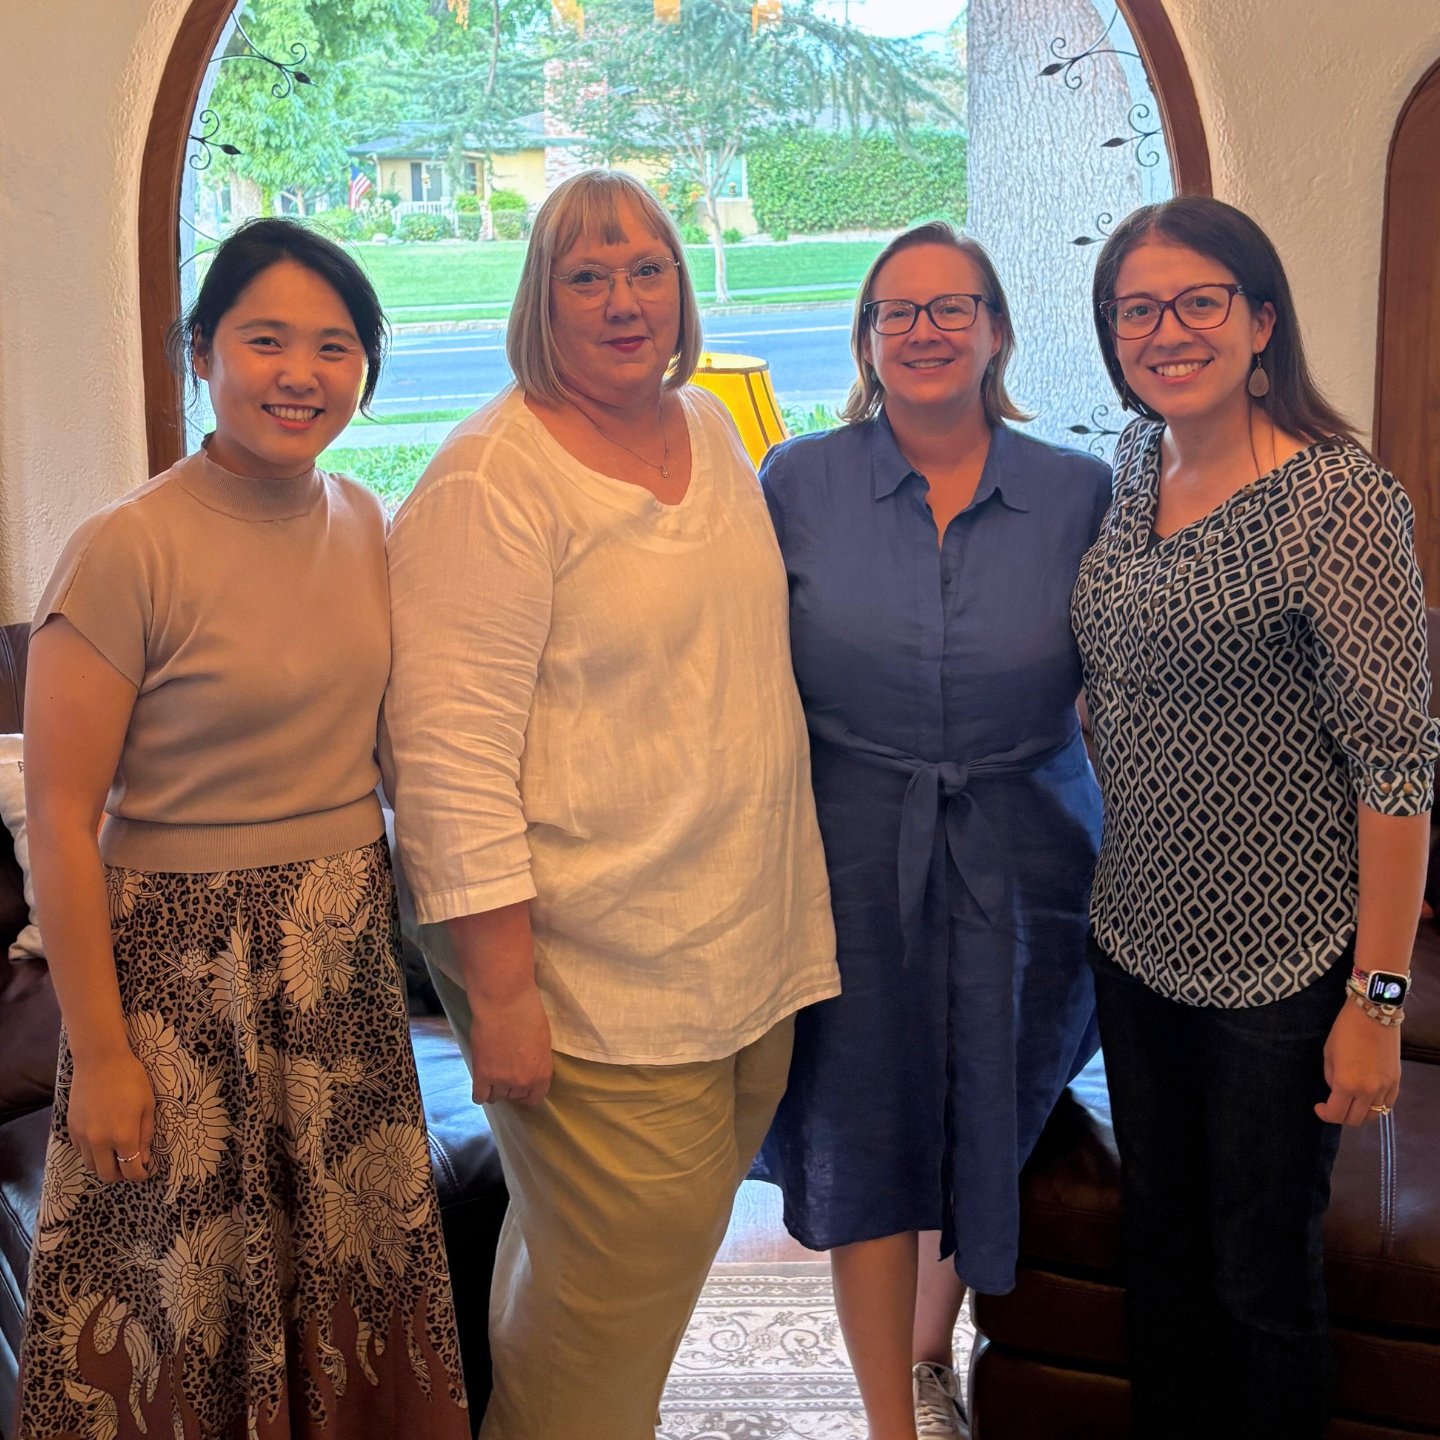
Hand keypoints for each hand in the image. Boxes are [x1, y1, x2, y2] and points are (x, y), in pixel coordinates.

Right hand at [67, 1048, 155, 1182]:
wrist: (100, 1061)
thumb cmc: (130, 1079)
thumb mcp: (147, 1105)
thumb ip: (145, 1135)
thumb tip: (143, 1158)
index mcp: (123, 1136)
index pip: (130, 1170)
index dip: (140, 1175)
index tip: (145, 1172)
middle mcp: (100, 1141)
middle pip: (107, 1175)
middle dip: (121, 1175)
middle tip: (130, 1166)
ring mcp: (82, 1136)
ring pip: (91, 1165)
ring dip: (104, 1165)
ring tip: (116, 1155)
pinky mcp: (71, 1128)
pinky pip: (81, 1151)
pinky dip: (92, 1153)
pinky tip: (102, 1142)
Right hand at [467, 982, 552, 1106]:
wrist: (505, 1004)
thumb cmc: (527, 1014)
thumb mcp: (542, 1041)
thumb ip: (536, 1061)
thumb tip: (528, 1067)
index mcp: (542, 1074)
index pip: (534, 1098)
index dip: (527, 1093)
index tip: (522, 1087)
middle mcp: (523, 1082)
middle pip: (514, 1096)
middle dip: (511, 1085)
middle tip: (505, 1070)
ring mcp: (501, 1081)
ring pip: (496, 1097)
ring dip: (495, 1087)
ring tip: (492, 1072)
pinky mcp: (482, 1075)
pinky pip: (479, 1097)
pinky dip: (480, 1093)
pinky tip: (481, 1083)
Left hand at [1314, 999, 1400, 1126]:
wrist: (1373, 1015)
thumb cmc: (1345, 1031)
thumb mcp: (1328, 1054)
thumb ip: (1331, 1077)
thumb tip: (1336, 1090)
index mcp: (1346, 1084)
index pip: (1336, 1114)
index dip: (1325, 1114)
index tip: (1319, 1107)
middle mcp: (1368, 1091)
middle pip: (1355, 1119)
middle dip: (1341, 1116)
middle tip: (1333, 1106)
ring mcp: (1385, 1088)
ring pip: (1374, 1115)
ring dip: (1359, 1113)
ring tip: (1350, 1102)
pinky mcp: (1396, 1082)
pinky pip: (1387, 1105)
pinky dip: (1376, 1106)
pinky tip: (1367, 1098)